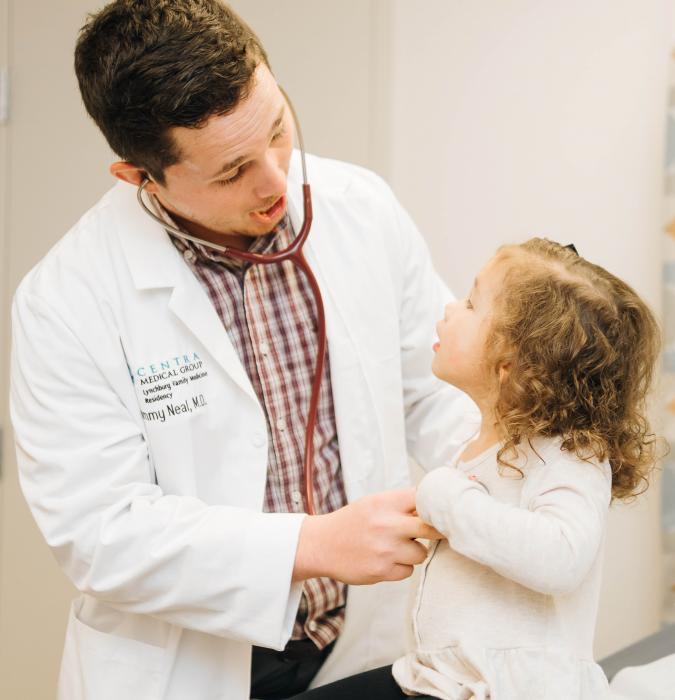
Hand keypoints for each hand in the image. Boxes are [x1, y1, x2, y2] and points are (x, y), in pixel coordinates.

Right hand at [293, 488, 442, 583]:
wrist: (321, 545)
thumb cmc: (351, 523)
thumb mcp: (373, 503)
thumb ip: (400, 505)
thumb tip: (435, 508)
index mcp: (384, 503)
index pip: (423, 499)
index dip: (433, 505)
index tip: (436, 511)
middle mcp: (387, 524)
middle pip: (431, 528)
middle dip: (437, 531)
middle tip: (438, 532)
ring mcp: (385, 549)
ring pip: (421, 553)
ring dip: (414, 552)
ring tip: (396, 547)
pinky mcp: (382, 571)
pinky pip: (408, 571)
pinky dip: (401, 567)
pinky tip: (386, 560)